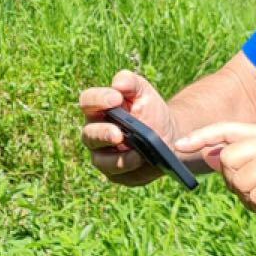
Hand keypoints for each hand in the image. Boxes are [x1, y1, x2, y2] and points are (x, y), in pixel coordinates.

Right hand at [79, 70, 178, 185]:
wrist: (168, 135)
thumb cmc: (150, 110)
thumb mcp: (144, 92)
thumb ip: (131, 82)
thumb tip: (118, 84)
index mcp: (98, 109)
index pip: (87, 101)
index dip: (98, 99)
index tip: (116, 98)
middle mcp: (95, 132)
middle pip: (89, 134)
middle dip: (103, 134)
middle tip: (118, 133)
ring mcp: (102, 154)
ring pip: (100, 159)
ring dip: (117, 156)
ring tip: (136, 153)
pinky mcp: (114, 172)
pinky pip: (115, 173)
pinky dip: (127, 167)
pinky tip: (140, 161)